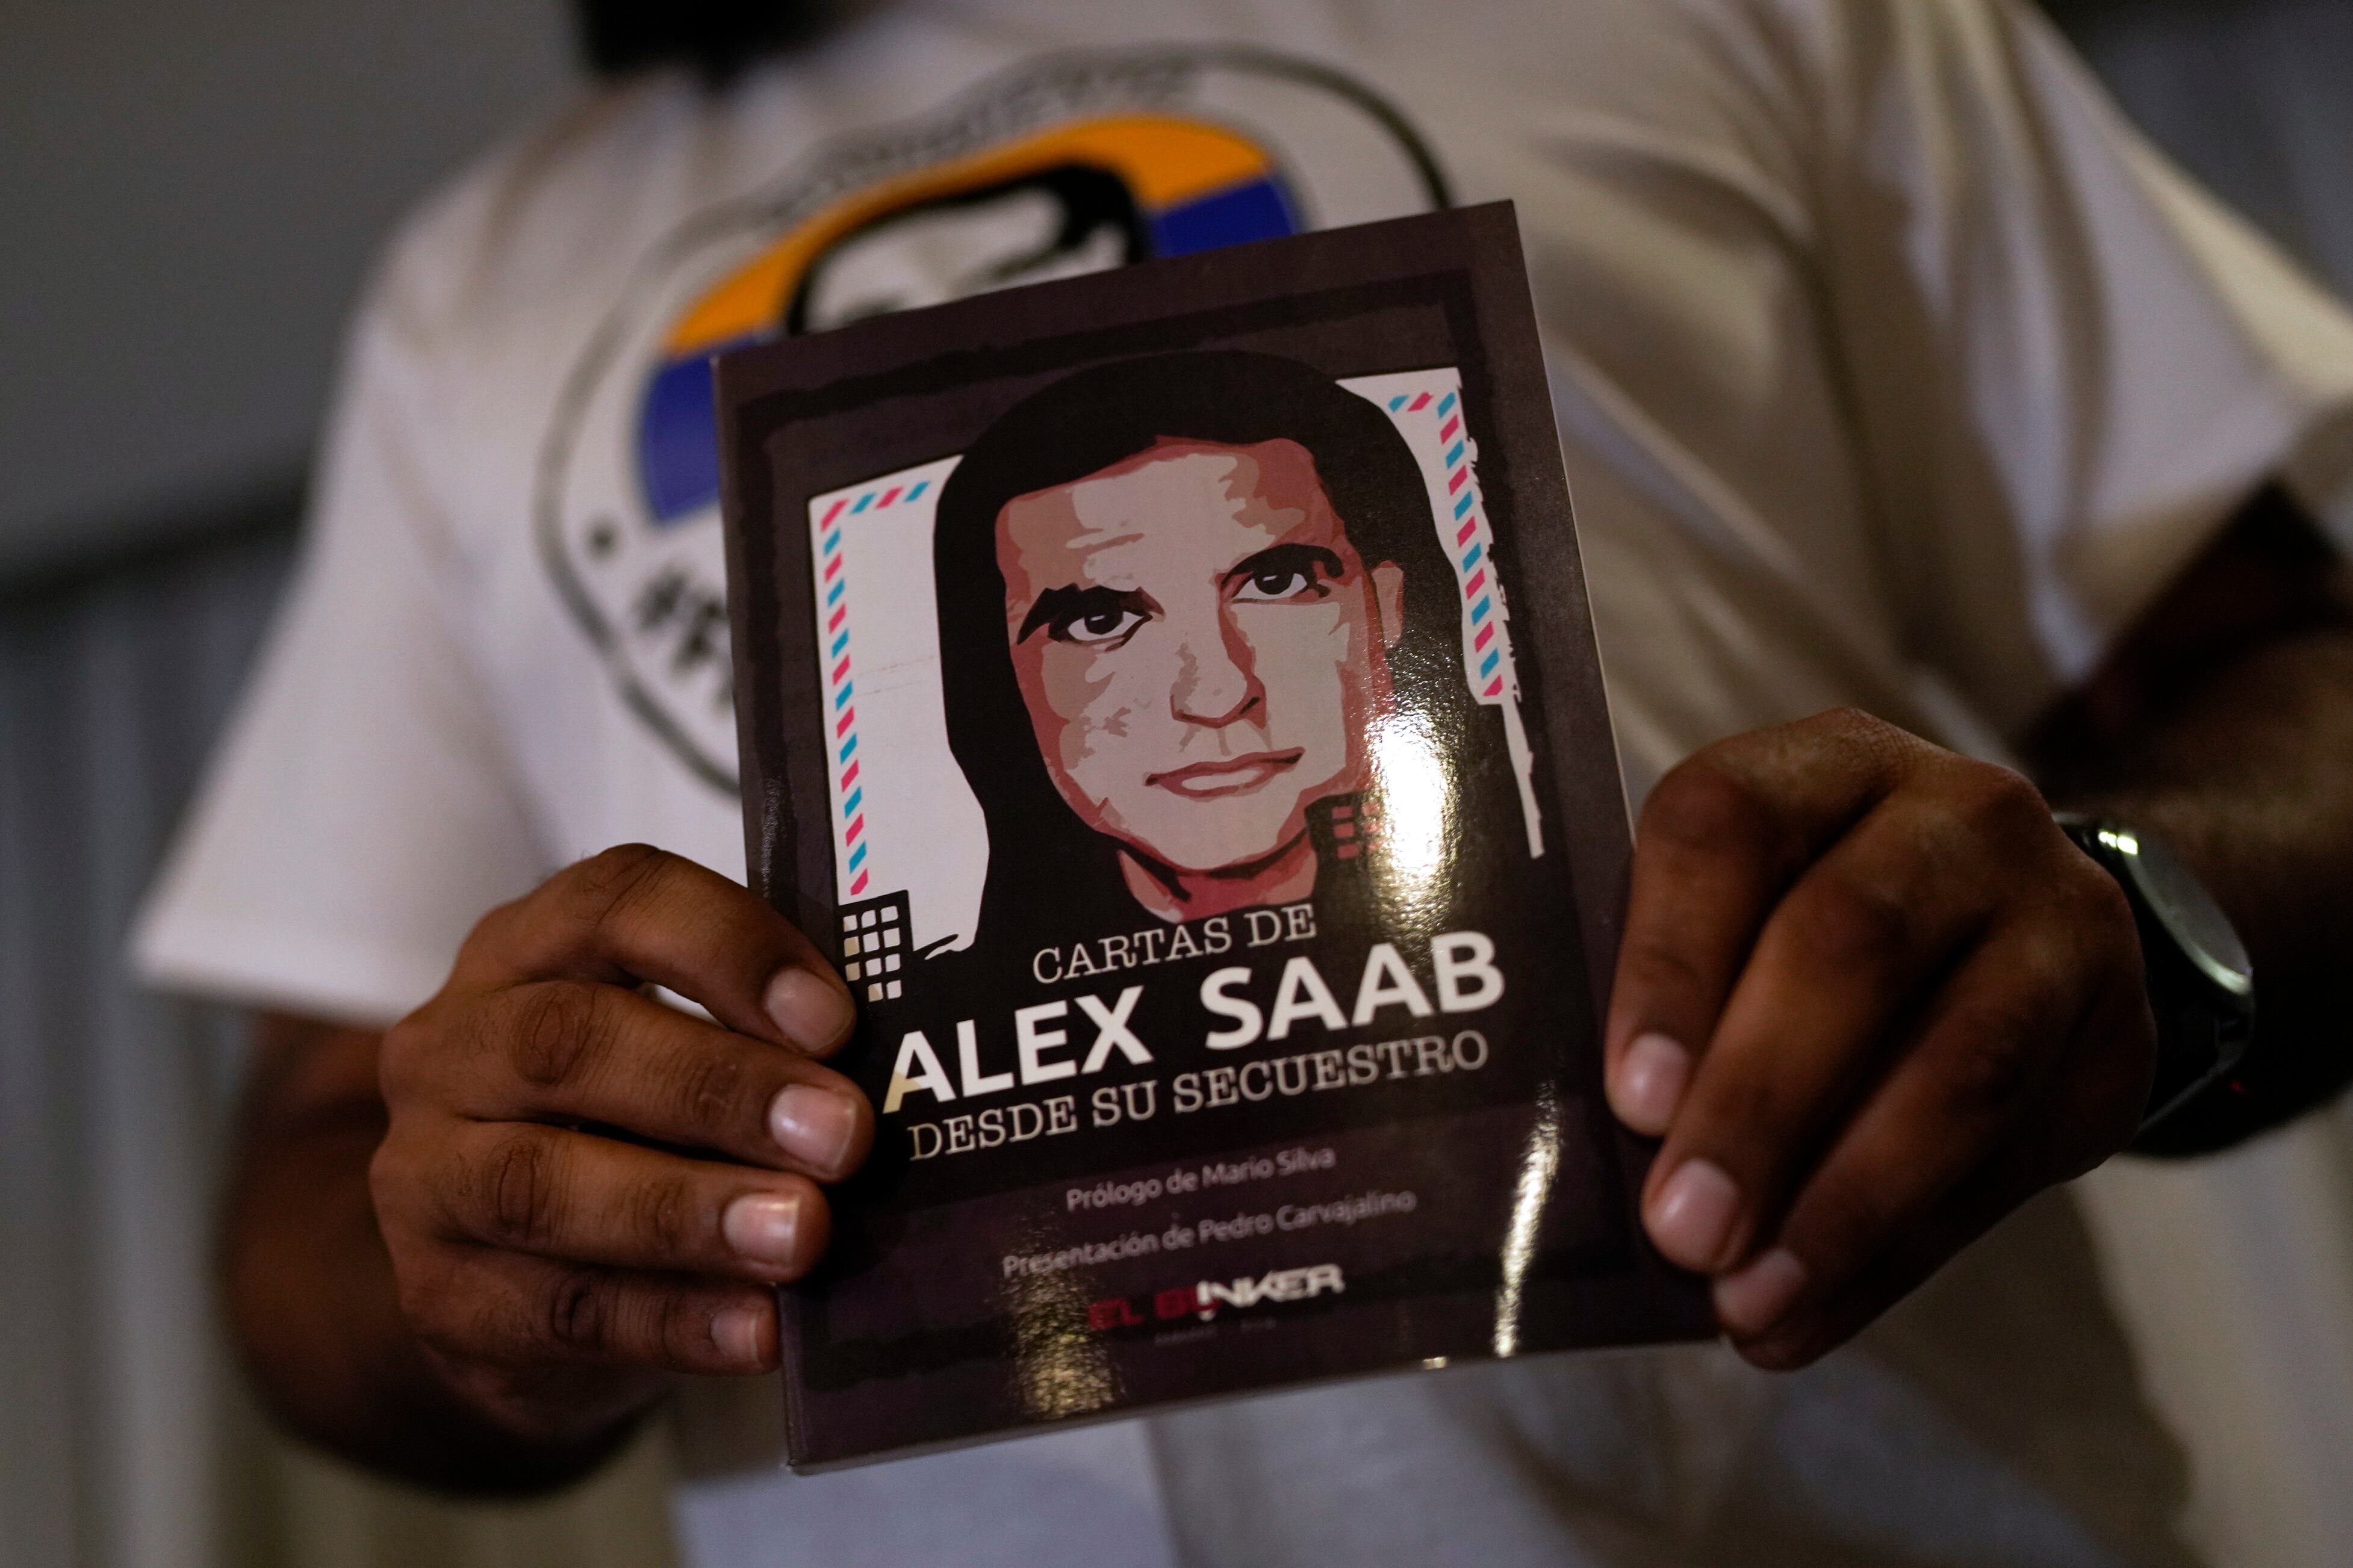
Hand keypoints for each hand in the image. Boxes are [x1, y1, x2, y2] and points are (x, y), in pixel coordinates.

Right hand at [370, 845, 870, 1445]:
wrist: (504, 1274)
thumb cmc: (625, 1128)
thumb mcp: (673, 1053)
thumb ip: (759, 1042)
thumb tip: (899, 1075)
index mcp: (527, 950)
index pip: (616, 901)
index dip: (729, 948)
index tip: (835, 1017)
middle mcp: (455, 1046)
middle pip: (571, 1040)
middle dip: (720, 1087)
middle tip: (842, 1135)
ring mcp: (427, 1176)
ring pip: (544, 1182)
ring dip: (689, 1209)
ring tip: (804, 1234)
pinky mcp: (440, 1298)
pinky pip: (557, 1309)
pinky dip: (671, 1318)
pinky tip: (759, 1328)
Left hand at [1604, 710, 2155, 1367]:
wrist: (2022, 925)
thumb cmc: (1813, 924)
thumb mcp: (1744, 913)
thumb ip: (1673, 995)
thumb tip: (1582, 1158)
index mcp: (1820, 765)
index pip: (1729, 829)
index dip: (1673, 964)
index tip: (1629, 1098)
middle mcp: (1956, 812)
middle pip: (1852, 945)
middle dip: (1758, 1104)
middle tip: (1682, 1229)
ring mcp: (2058, 915)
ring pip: (1958, 1064)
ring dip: (1840, 1203)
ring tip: (1744, 1299)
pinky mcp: (2116, 1034)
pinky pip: (2006, 1160)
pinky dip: (1894, 1254)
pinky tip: (1807, 1316)